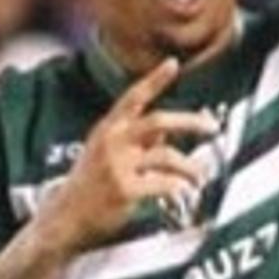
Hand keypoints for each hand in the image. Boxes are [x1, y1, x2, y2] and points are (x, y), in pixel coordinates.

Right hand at [42, 58, 214, 252]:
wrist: (65, 215)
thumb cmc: (92, 183)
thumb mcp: (108, 151)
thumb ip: (139, 138)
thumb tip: (172, 127)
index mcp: (109, 127)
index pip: (134, 96)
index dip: (154, 79)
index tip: (173, 63)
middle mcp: (113, 141)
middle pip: (159, 121)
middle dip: (191, 122)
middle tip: (213, 128)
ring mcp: (117, 165)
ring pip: (168, 155)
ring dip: (191, 166)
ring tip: (199, 176)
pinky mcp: (124, 190)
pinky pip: (164, 184)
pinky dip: (179, 187)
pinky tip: (182, 191)